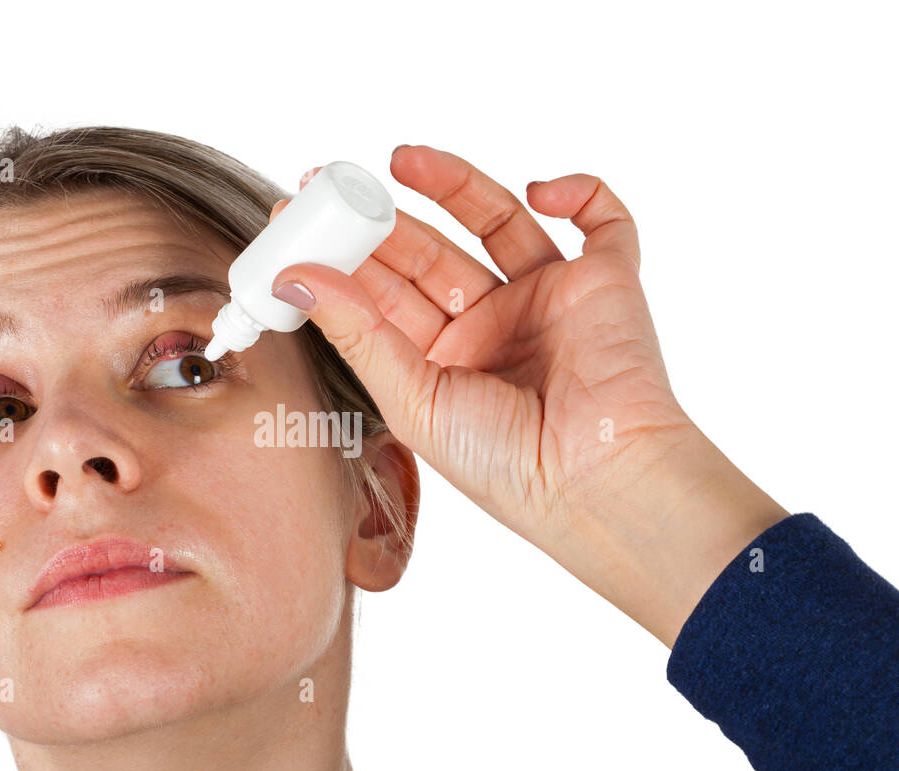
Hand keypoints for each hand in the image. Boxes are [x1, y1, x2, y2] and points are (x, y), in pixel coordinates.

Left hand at [271, 147, 786, 646]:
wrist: (595, 483)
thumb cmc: (506, 464)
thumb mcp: (412, 399)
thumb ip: (356, 332)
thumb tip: (293, 276)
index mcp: (442, 361)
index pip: (385, 295)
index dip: (343, 256)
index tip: (296, 219)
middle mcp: (491, 325)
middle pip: (429, 252)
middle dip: (382, 217)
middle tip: (336, 180)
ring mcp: (548, 299)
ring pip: (497, 220)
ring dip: (453, 185)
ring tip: (400, 159)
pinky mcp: (605, 282)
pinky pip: (601, 220)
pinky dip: (579, 191)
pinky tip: (540, 190)